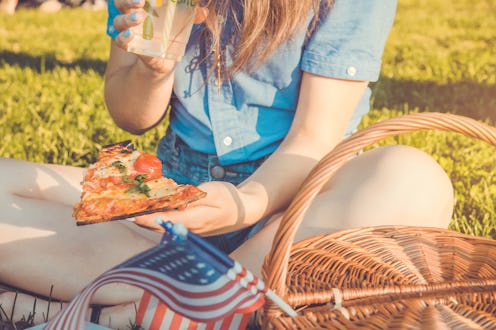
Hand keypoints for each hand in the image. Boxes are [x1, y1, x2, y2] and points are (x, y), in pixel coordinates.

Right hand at [110, 1, 208, 72]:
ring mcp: (128, 31)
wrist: (163, 60)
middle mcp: (131, 15)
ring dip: (126, 19)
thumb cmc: (170, 34)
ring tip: (138, 18)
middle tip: (141, 2)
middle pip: (120, 3)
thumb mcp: (181, 24)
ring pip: (118, 21)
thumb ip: (192, 16)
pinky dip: (122, 38)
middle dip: (127, 1)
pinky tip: (130, 36)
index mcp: (141, 5)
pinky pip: (120, 42)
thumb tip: (204, 11)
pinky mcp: (130, 48)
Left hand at [133, 181, 248, 235]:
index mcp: (194, 220)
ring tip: (129, 209)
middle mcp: (189, 229)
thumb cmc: (230, 199)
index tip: (128, 214)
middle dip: (139, 218)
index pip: (164, 220)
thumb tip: (172, 200)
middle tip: (121, 209)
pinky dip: (156, 217)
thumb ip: (193, 197)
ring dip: (146, 218)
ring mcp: (189, 231)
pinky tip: (148, 209)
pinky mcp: (189, 228)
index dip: (145, 217)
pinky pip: (169, 224)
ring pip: (162, 226)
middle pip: (158, 226)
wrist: (245, 210)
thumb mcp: (213, 192)